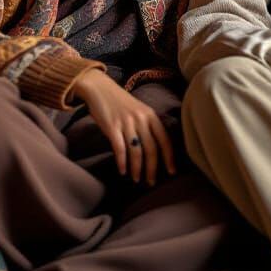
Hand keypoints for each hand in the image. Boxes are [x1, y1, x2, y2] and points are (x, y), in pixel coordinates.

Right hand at [73, 69, 175, 183]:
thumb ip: (147, 126)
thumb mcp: (139, 110)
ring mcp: (126, 123)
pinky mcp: (112, 127)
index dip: (169, 157)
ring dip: (137, 168)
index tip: (171, 171)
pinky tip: (122, 170)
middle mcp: (141, 119)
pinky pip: (120, 149)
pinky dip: (122, 162)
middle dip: (152, 168)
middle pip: (152, 149)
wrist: (100, 88)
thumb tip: (153, 150)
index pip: (164, 139)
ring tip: (136, 179)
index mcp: (151, 115)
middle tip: (151, 182)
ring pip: (136, 151)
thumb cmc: (120, 102)